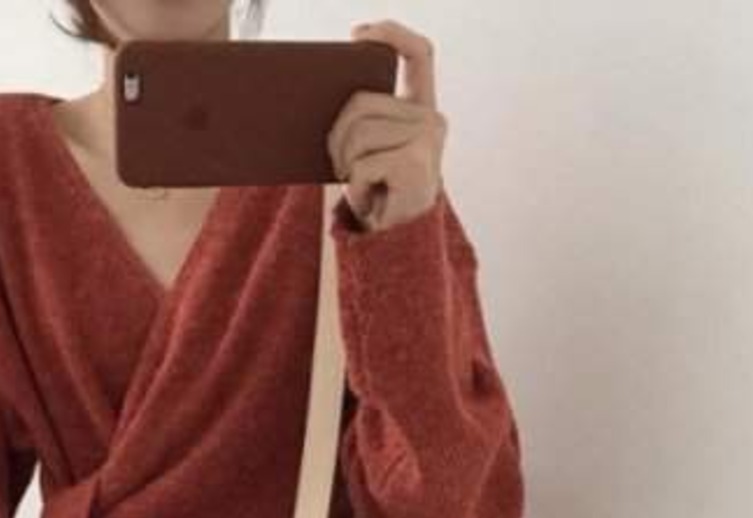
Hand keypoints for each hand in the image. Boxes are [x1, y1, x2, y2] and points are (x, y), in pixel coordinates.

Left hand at [327, 19, 446, 232]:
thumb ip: (367, 115)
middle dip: (337, 134)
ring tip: (361, 186)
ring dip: (346, 165)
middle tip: (339, 165)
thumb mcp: (373, 147)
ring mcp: (427, 141)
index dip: (391, 34)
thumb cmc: (380, 194)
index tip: (358, 37)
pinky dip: (356, 186)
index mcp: (422, 109)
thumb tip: (320, 87)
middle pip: (362, 101)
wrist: (398, 248)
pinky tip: (370, 200)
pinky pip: (363, 163)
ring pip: (358, 133)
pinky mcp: (416, 165)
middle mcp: (432, 120)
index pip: (419, 54)